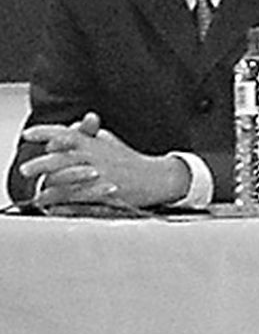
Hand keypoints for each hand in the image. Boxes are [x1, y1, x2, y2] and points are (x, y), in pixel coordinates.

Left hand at [19, 112, 188, 208]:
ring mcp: (99, 173)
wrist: (158, 177)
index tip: (30, 135)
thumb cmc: (133, 161)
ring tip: (39, 194)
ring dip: (48, 186)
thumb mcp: (110, 142)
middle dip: (40, 164)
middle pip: (60, 156)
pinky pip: (76, 196)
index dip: (46, 133)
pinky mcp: (103, 191)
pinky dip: (62, 201)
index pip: (66, 132)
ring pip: (65, 179)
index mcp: (94, 142)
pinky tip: (53, 205)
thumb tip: (74, 128)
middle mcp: (95, 155)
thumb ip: (90, 136)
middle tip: (26, 169)